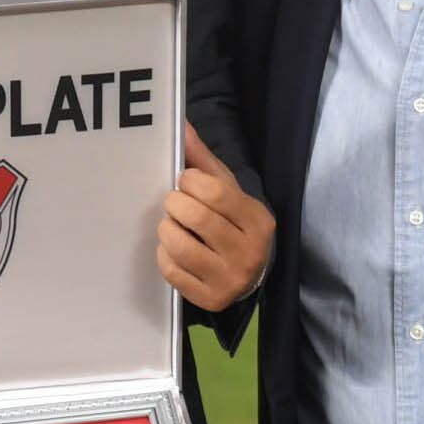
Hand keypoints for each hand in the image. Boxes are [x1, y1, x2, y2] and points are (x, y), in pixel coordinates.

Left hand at [159, 123, 274, 313]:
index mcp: (258, 220)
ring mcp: (230, 279)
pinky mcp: (209, 299)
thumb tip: (180, 124)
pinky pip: (171, 271)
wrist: (247, 276)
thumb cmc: (232, 224)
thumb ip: (203, 160)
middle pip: (196, 217)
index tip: (185, 182)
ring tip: (173, 225)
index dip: (190, 181)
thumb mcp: (228, 191)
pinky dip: (164, 255)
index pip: (215, 192)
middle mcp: (249, 252)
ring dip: (166, 229)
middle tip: (174, 203)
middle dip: (174, 204)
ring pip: (179, 245)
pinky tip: (174, 250)